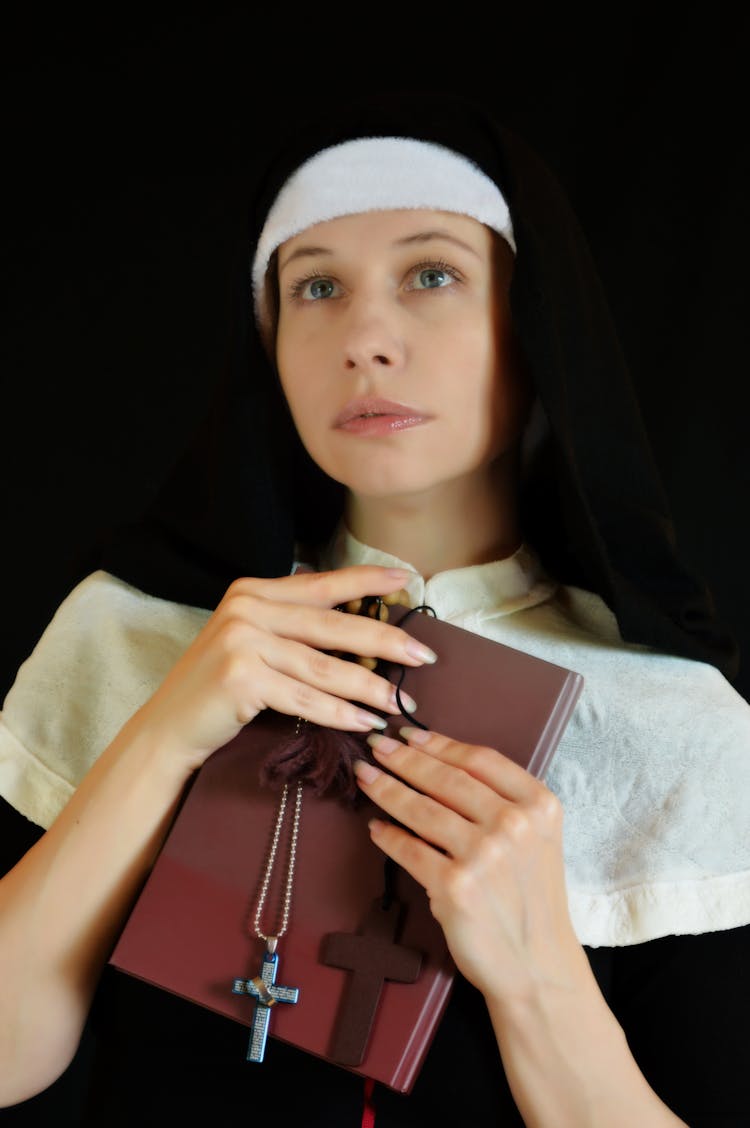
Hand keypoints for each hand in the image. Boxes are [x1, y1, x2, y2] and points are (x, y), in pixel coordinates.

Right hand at [127, 567, 435, 771]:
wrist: (168, 727)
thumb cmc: (217, 688)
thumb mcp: (250, 640)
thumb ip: (290, 625)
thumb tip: (359, 630)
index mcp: (253, 591)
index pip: (322, 583)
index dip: (367, 582)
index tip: (406, 581)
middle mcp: (247, 608)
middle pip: (332, 625)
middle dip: (384, 641)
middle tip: (424, 655)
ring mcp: (243, 641)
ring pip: (324, 667)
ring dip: (369, 688)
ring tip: (400, 703)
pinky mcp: (242, 678)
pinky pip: (305, 699)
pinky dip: (339, 714)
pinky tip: (365, 723)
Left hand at [355, 728, 588, 1008]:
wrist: (537, 965)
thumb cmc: (531, 899)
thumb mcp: (537, 839)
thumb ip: (501, 802)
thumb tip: (437, 765)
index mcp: (538, 805)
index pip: (479, 759)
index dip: (439, 743)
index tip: (410, 734)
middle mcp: (514, 825)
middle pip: (446, 778)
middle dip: (404, 758)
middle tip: (376, 746)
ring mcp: (484, 855)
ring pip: (421, 809)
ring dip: (387, 789)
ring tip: (366, 777)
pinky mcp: (455, 886)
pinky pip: (409, 850)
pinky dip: (388, 836)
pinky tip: (376, 827)